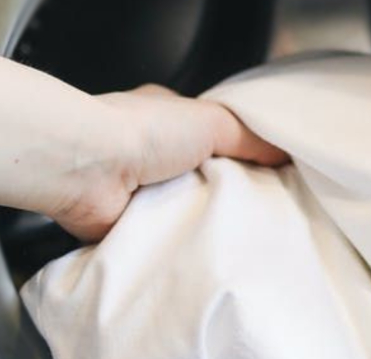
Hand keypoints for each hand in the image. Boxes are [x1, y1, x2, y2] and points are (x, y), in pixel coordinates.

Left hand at [49, 84, 287, 241]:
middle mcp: (151, 154)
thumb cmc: (142, 131)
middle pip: (204, 177)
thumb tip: (284, 154)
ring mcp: (139, 191)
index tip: (271, 174)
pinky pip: (165, 239)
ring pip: (187, 210)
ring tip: (240, 235)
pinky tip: (205, 251)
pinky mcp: (129, 225)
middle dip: (228, 192)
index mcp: (169, 120)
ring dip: (205, 220)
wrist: (87, 169)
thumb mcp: (213, 120)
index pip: (214, 137)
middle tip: (262, 210)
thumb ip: (251, 137)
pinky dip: (181, 244)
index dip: (242, 155)